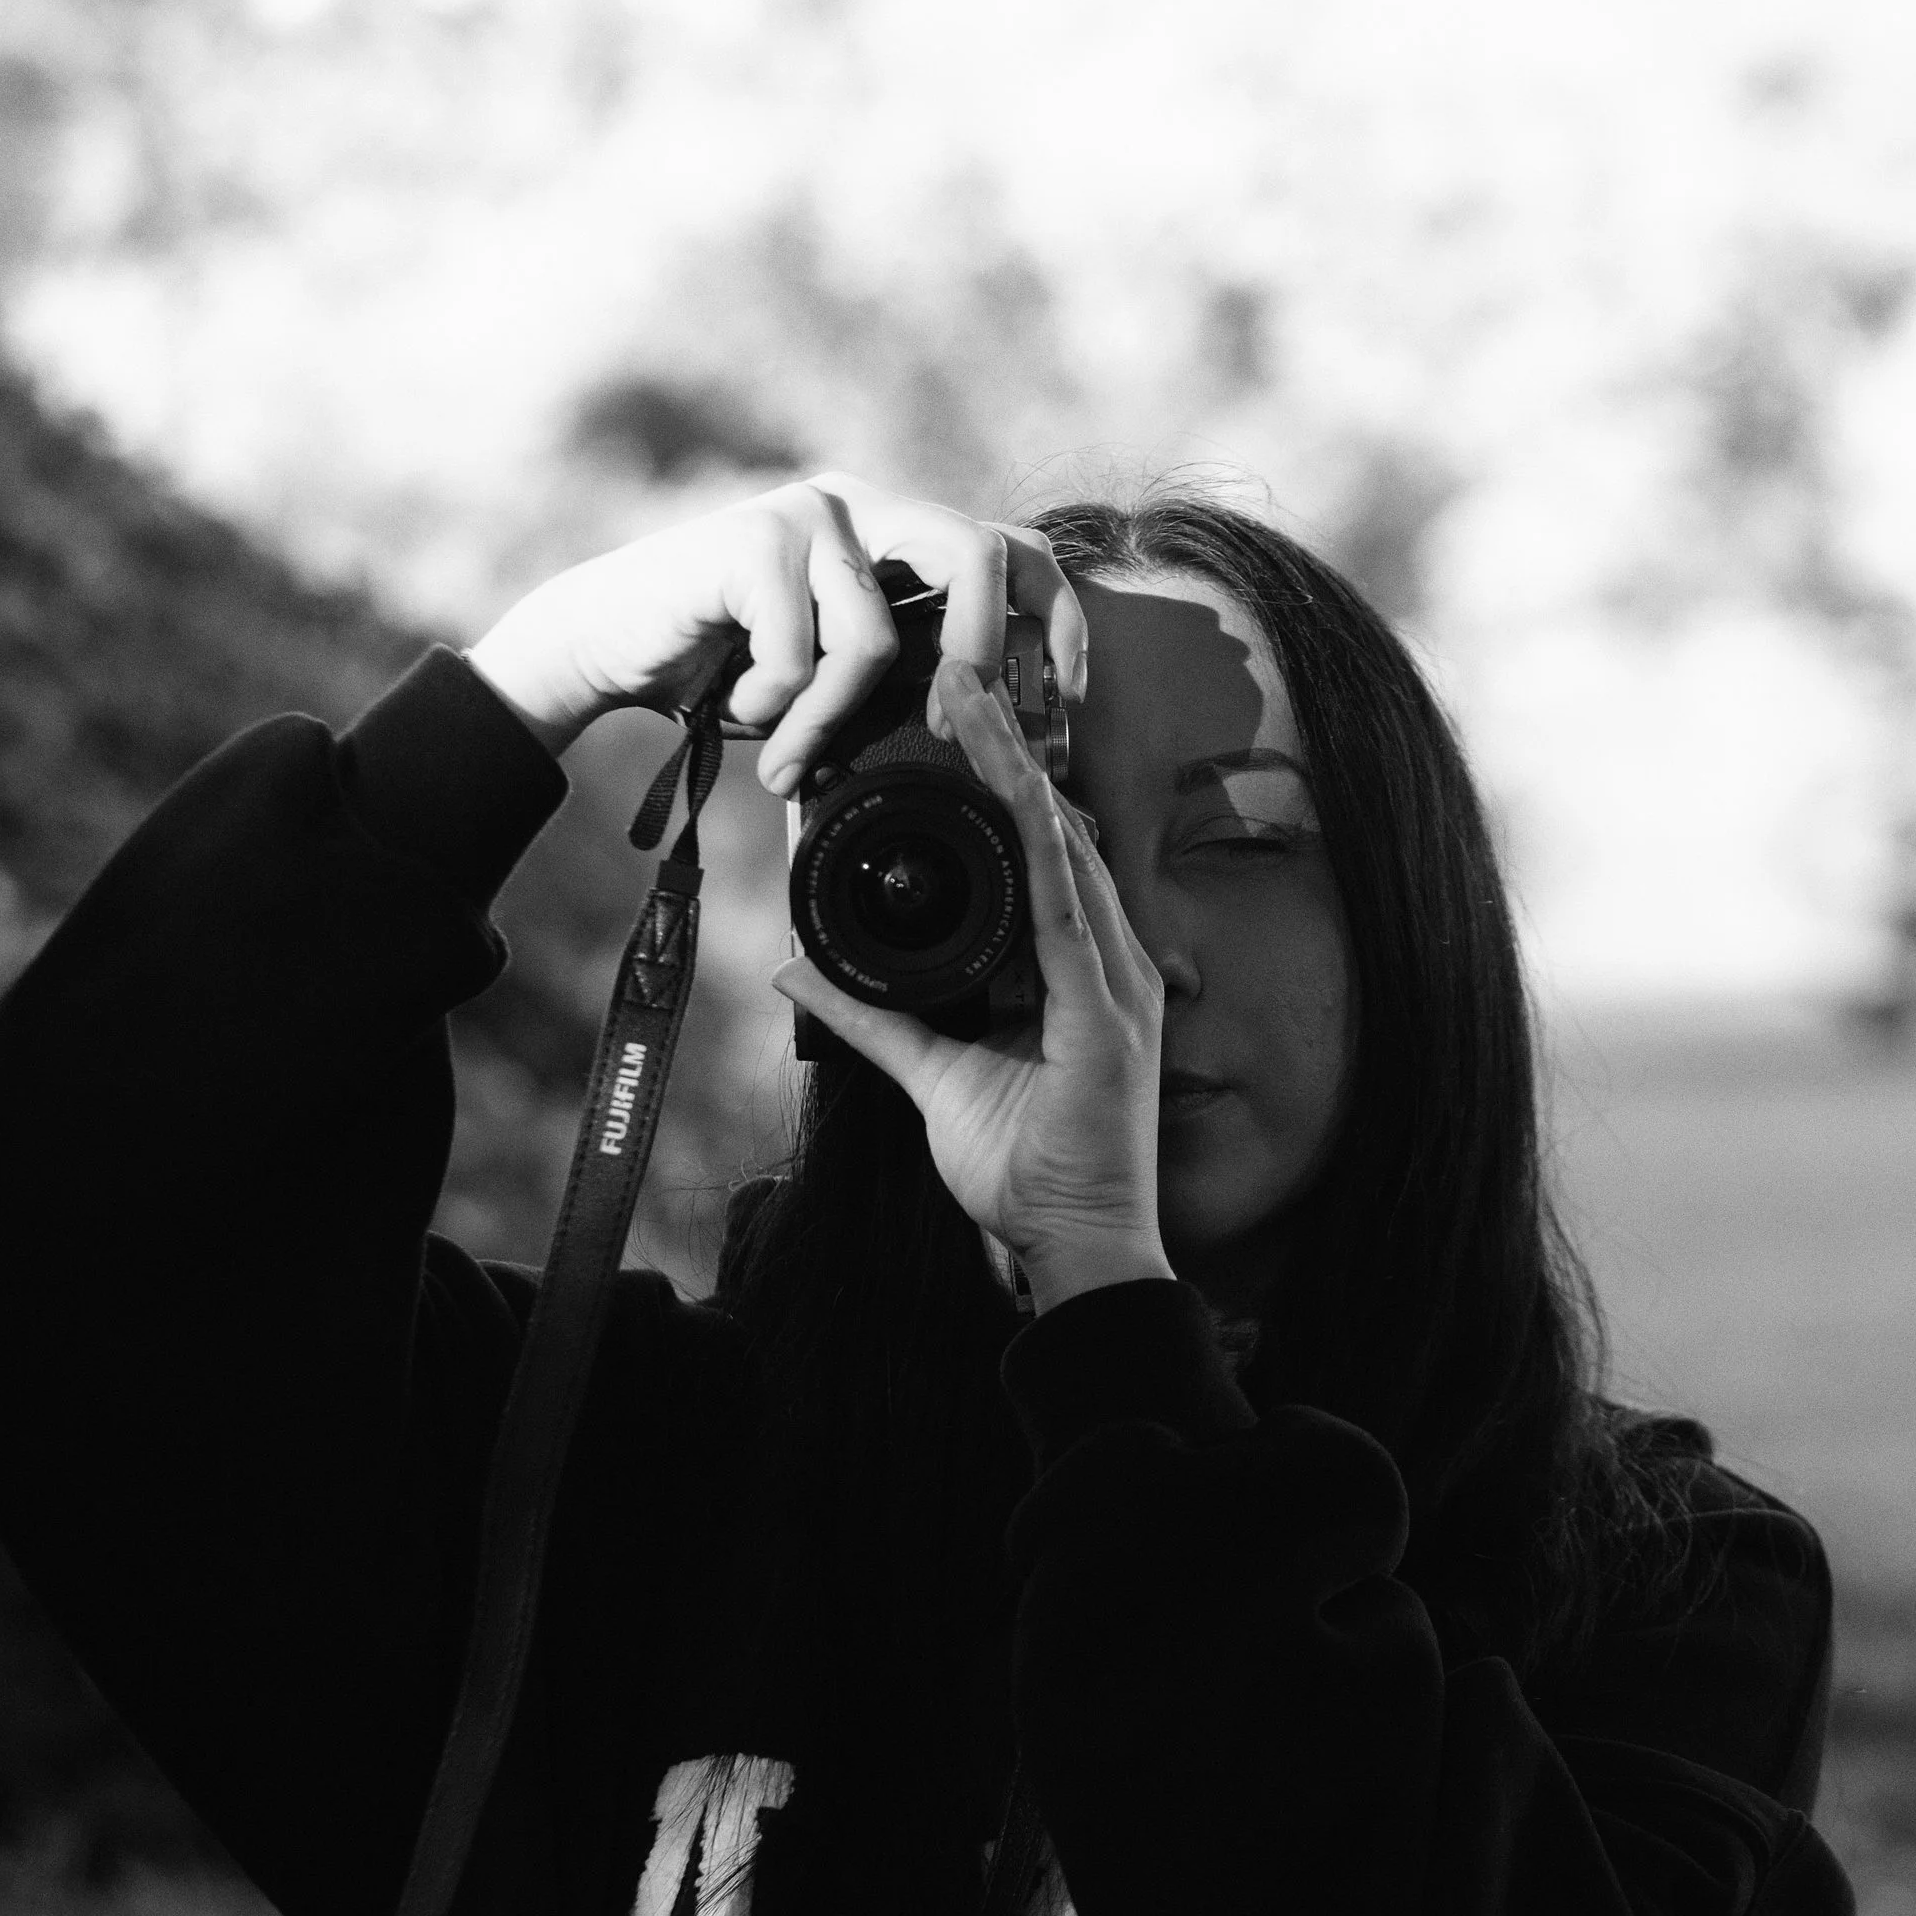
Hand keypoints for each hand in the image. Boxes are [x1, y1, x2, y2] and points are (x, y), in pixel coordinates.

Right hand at [462, 471, 1090, 778]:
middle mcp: (861, 506)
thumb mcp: (831, 672)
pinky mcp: (752, 539)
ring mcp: (808, 514)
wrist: (601, 645)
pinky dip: (773, 706)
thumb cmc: (724, 667)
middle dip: (979, 653)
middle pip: (976, 555)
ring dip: (828, 721)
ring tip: (784, 758)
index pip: (1012, 550)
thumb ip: (901, 675)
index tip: (1066, 702)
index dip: (1058, 621)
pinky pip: (802, 652)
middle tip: (945, 731)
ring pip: (874, 636)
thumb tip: (1000, 741)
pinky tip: (734, 708)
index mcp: (895, 532)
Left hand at [771, 655, 1175, 1309]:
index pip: (1040, 851)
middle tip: (957, 670)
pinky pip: (1069, 910)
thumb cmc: (1028, 1170)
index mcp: (1079, 967)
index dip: (1001, 781)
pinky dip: (1042, 843)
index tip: (951, 719)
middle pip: (1057, 828)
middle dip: (1008, 748)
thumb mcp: (930, 1075)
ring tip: (975, 695)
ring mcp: (1118, 981)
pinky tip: (1018, 791)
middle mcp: (1109, 960)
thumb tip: (796, 968)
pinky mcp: (1110, 1011)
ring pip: (1064, 846)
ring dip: (1019, 768)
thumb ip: (872, 1016)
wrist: (1077, 1245)